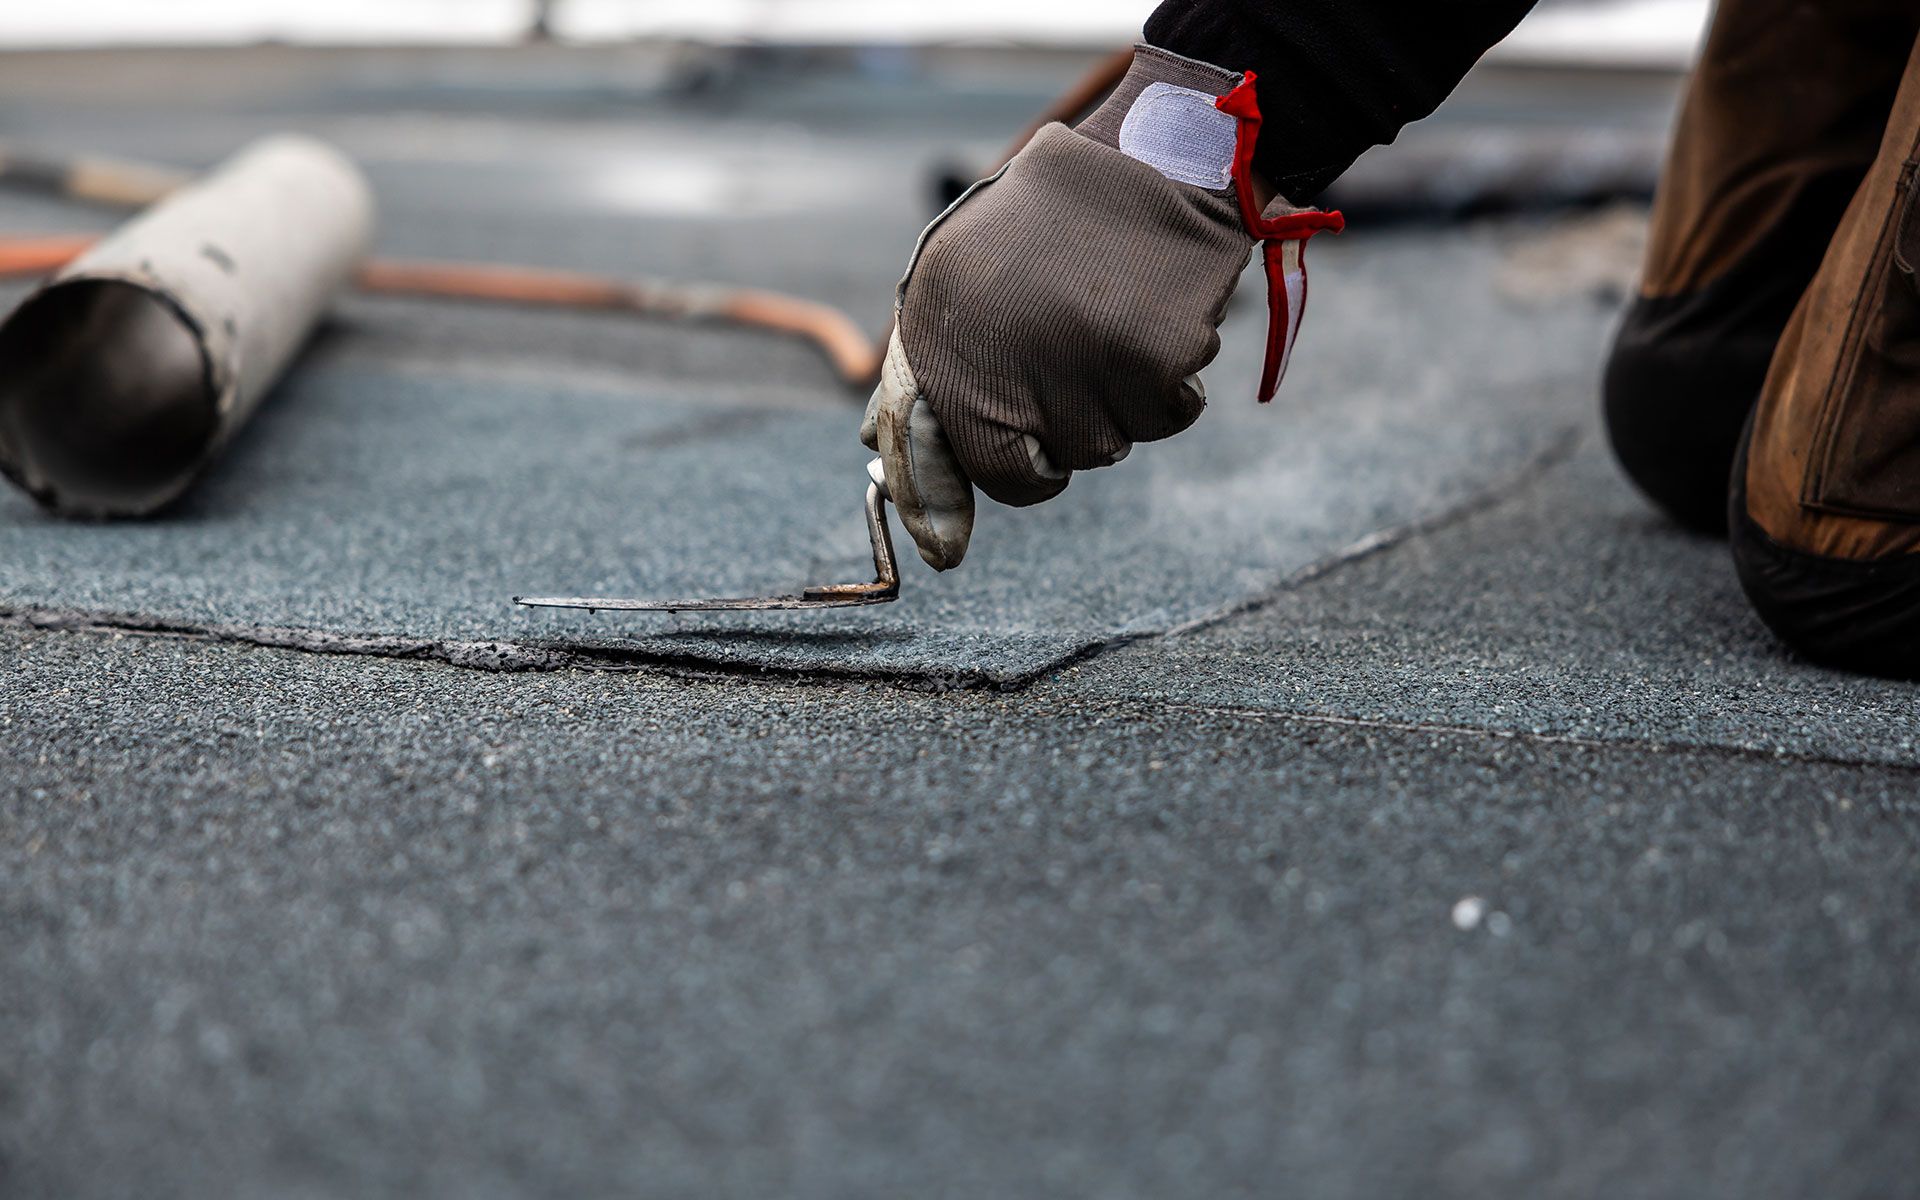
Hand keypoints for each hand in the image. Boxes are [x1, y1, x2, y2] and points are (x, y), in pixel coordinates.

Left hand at [863, 46, 1333, 570]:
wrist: (1149, 155)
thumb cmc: (1044, 215)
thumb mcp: (950, 271)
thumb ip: (921, 361)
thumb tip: (876, 445)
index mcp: (947, 349)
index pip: (980, 468)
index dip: (1016, 473)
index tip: (1036, 461)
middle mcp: (1008, 372)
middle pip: (1057, 463)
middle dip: (1074, 428)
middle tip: (1085, 354)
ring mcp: (1083, 373)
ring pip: (1116, 442)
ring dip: (1124, 399)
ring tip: (1117, 318)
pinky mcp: (1155, 365)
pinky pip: (1170, 414)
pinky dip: (1174, 381)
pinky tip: (1158, 318)